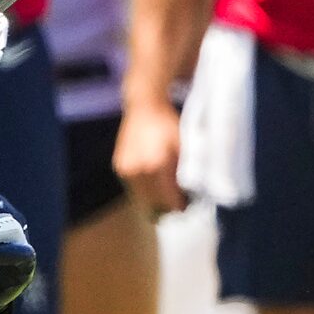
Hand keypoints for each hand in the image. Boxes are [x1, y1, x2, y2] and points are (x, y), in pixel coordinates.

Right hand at [114, 99, 186, 214]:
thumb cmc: (168, 125)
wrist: (144, 107)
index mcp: (158, 165)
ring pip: (142, 198)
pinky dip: (144, 190)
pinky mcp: (119, 167)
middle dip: (167, 205)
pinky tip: (154, 184)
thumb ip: (189, 170)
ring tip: (167, 194)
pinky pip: (133, 188)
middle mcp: (139, 169)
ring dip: (154, 200)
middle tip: (179, 203)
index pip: (169, 199)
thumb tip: (194, 194)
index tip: (188, 207)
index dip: (180, 206)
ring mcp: (126, 169)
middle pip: (155, 202)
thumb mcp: (185, 146)